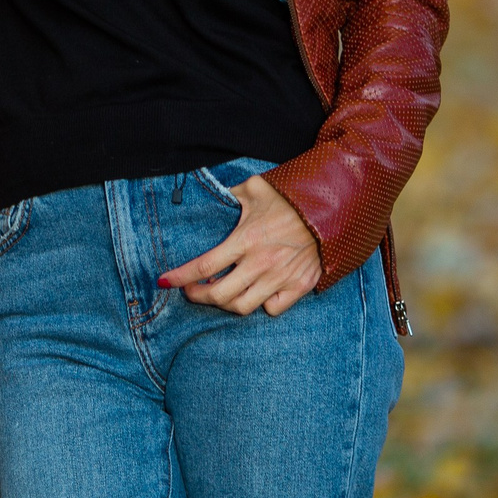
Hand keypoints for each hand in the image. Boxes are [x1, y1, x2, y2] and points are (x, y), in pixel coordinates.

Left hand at [158, 176, 322, 316]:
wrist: (332, 209)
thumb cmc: (291, 197)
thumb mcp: (256, 188)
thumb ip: (232, 194)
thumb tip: (215, 194)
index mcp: (246, 239)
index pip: (205, 265)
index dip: (180, 277)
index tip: (165, 282)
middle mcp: (261, 264)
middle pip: (219, 295)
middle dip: (198, 296)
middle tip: (190, 290)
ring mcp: (280, 278)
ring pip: (243, 307)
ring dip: (224, 304)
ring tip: (217, 294)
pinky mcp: (299, 287)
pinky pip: (272, 308)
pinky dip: (259, 305)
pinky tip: (253, 293)